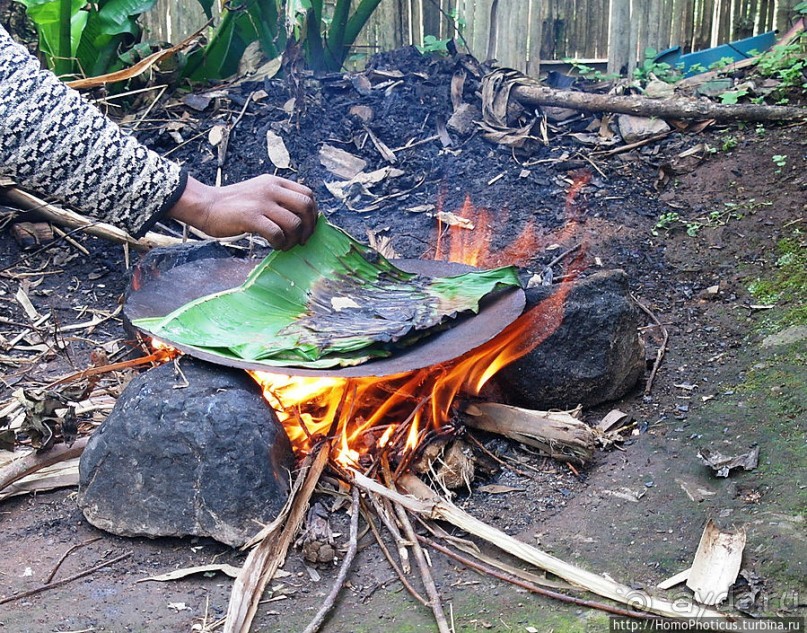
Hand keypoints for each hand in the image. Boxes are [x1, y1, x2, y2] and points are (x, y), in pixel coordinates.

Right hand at [168, 174, 317, 249]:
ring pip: (294, 223)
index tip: (307, 226)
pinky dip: (280, 243)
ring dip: (293, 239)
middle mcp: (271, 189)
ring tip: (285, 245)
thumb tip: (301, 218)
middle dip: (309, 227)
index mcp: (275, 182)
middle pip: (306, 207)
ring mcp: (262, 202)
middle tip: (301, 240)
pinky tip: (274, 246)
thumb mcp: (260, 192)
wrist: (206, 205)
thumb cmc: (234, 204)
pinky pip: (277, 234)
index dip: (313, 213)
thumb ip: (279, 199)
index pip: (307, 194)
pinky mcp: (251, 217)